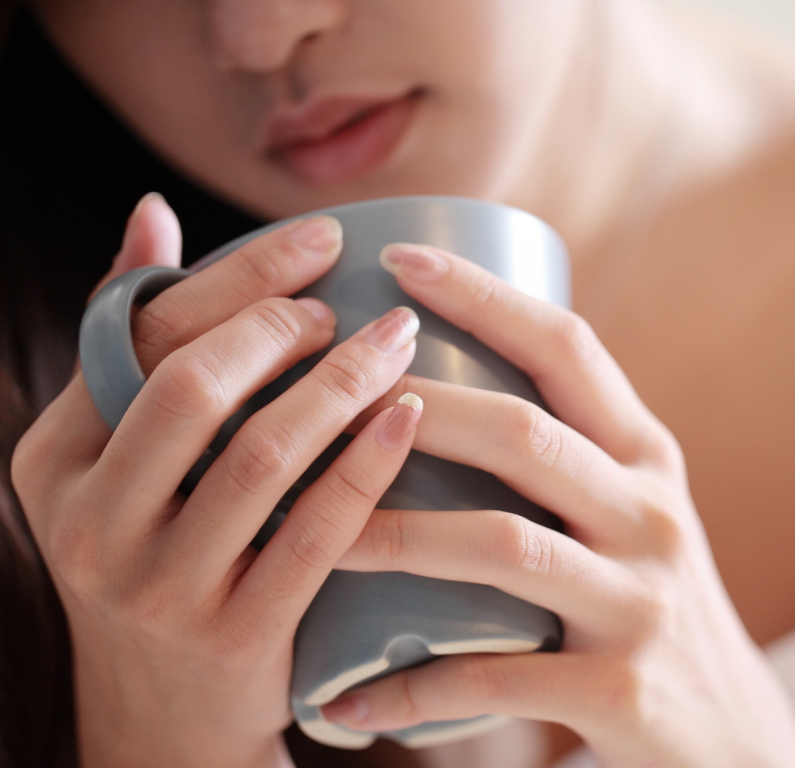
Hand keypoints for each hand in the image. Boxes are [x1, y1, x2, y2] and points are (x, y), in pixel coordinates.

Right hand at [12, 196, 423, 767]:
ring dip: (340, 386)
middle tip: (353, 307)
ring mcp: (158, 586)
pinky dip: (367, 467)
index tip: (322, 239)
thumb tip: (151, 210)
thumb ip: (136, 344)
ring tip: (396, 344)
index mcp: (57, 458)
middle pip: (191, 387)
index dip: (239, 276)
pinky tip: (408, 418)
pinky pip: (314, 533)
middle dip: (283, 327)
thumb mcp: (120, 461)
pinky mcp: (233, 635)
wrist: (163, 717)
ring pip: (260, 456)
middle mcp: (92, 521)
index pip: (141, 336)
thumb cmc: (161, 556)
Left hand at [321, 243, 794, 767]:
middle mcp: (651, 515)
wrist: (729, 732)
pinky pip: (496, 681)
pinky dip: (414, 687)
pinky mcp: (621, 689)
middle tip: (330, 399)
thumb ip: (567, 453)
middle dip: (416, 407)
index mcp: (647, 457)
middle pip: (524, 434)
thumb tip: (439, 388)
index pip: (568, 349)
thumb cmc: (646, 601)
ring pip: (502, 547)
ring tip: (316, 537)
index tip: (398, 259)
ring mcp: (640, 603)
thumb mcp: (632, 510)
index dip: (484, 296)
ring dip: (394, 536)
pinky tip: (349, 700)